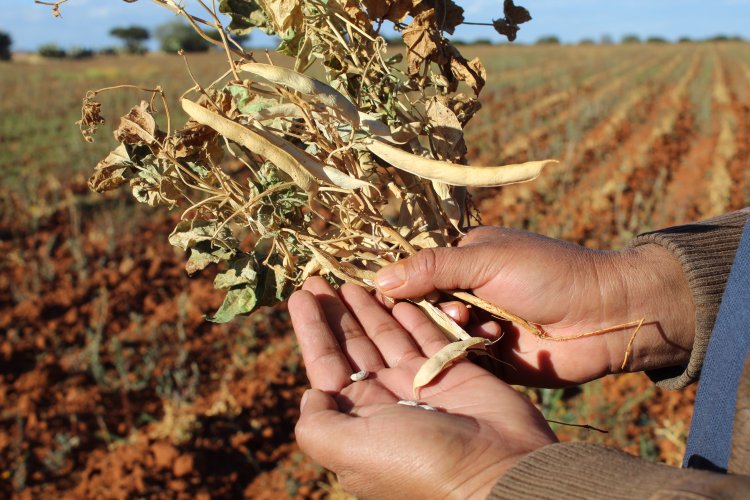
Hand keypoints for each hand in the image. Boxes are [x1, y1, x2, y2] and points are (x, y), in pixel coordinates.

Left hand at [290, 277, 555, 498]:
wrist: (496, 471)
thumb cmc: (419, 462)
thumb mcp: (350, 449)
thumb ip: (318, 424)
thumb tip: (309, 396)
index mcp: (357, 419)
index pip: (326, 364)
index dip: (311, 329)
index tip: (299, 295)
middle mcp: (385, 400)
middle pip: (353, 345)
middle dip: (336, 311)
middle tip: (320, 277)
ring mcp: (420, 385)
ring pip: (388, 336)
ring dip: (369, 308)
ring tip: (352, 279)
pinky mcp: (453, 373)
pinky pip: (428, 336)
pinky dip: (413, 316)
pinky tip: (397, 295)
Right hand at [374, 226, 695, 385]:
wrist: (607, 316)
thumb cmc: (550, 274)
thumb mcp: (488, 260)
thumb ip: (433, 268)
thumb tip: (377, 279)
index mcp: (464, 257)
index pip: (414, 271)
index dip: (399, 284)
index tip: (385, 297)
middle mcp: (466, 291)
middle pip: (420, 307)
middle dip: (431, 311)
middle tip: (459, 313)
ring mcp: (477, 326)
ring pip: (437, 335)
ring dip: (454, 332)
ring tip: (483, 328)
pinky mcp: (489, 358)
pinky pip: (459, 359)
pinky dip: (469, 353)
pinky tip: (494, 344)